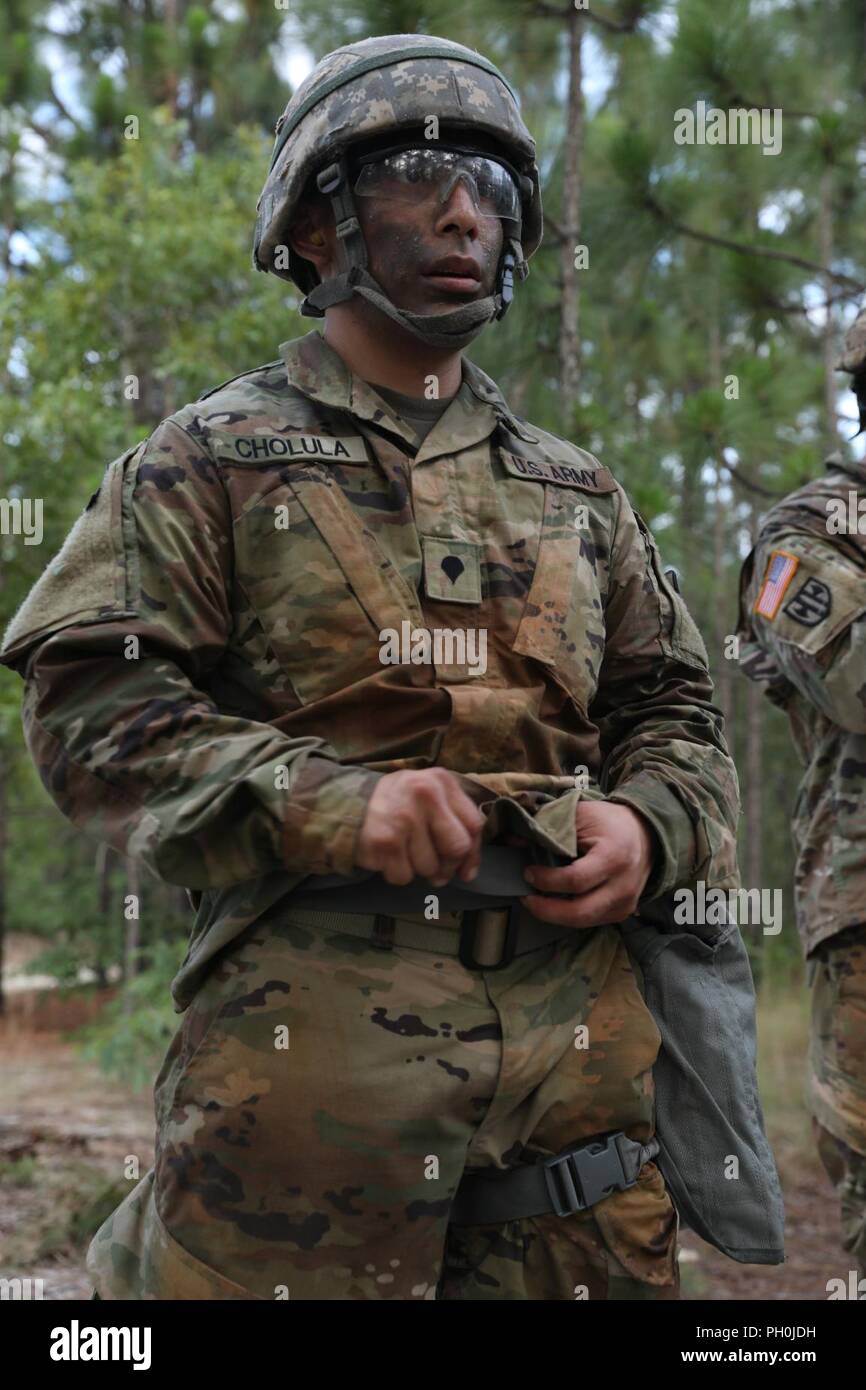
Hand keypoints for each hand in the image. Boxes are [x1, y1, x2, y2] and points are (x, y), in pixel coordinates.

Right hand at [357, 768, 484, 886]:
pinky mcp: (386, 841)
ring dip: (417, 869)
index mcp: (441, 781)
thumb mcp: (429, 797)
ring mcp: (405, 818)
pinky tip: (387, 856)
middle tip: (432, 865)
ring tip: (403, 850)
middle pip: (457, 848)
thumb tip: (468, 872)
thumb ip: (456, 825)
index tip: (463, 867)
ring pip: (430, 867)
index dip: (472, 853)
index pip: (475, 825)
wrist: (346, 804)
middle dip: (447, 865)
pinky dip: (396, 873)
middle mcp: (425, 794)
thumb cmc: (397, 804)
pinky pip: (405, 876)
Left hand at [522, 801, 656, 927]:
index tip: (529, 872)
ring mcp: (625, 903)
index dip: (547, 880)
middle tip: (526, 897)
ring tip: (537, 901)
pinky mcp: (622, 912)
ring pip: (583, 922)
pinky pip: (591, 922)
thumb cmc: (608, 822)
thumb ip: (548, 828)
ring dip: (555, 915)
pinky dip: (569, 915)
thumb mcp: (579, 815)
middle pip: (579, 912)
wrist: (644, 834)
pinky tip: (556, 903)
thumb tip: (513, 843)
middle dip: (546, 909)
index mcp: (614, 856)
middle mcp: (623, 885)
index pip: (576, 880)